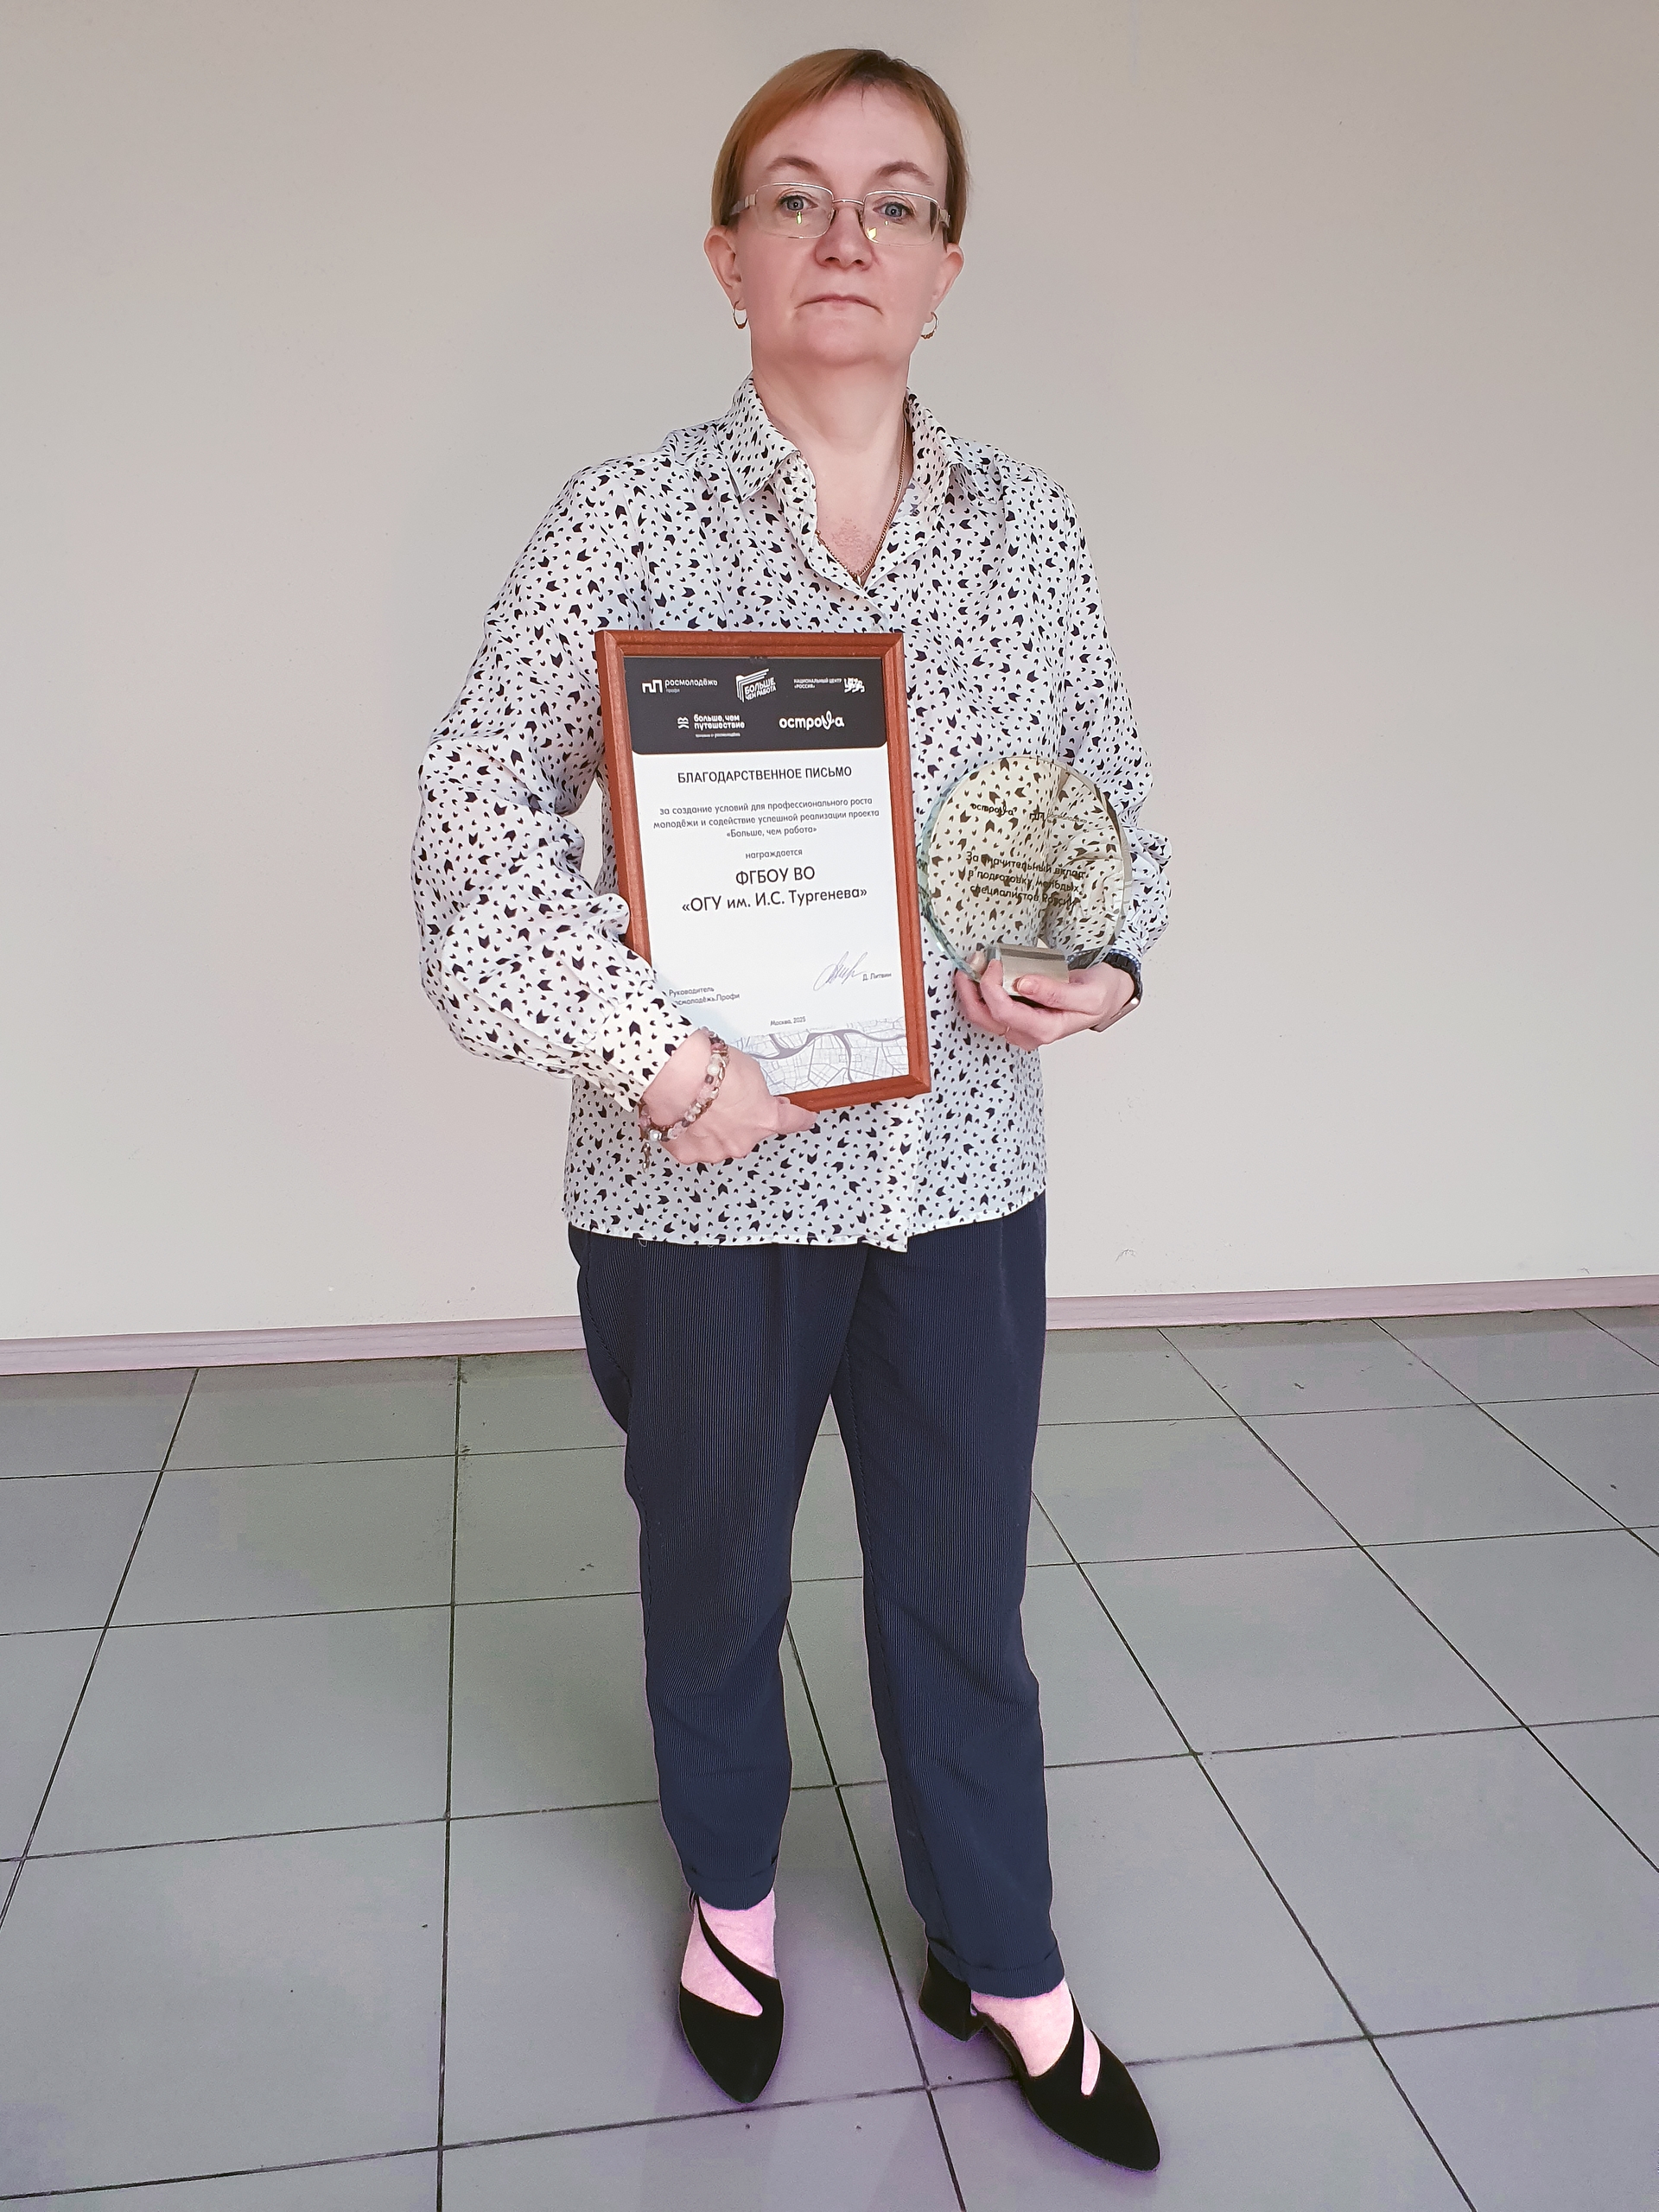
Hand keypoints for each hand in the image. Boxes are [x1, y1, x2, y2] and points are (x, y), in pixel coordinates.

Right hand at [640, 1032, 817, 1163]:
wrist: (674, 1073)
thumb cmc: (708, 1067)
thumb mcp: (750, 1070)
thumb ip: (757, 1091)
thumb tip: (751, 1095)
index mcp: (765, 1119)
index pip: (792, 1121)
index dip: (800, 1118)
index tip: (805, 1118)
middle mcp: (742, 1141)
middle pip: (750, 1132)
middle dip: (741, 1118)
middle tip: (724, 1097)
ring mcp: (715, 1150)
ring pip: (720, 1141)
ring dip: (714, 1127)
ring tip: (699, 1102)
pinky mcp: (688, 1154)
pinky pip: (694, 1145)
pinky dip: (690, 1133)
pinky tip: (685, 1114)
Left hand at [954, 959, 1135, 1049]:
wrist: (1106, 997)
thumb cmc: (1100, 996)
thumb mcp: (1087, 993)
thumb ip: (1055, 992)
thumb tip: (1024, 983)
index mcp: (1045, 1030)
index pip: (1005, 1013)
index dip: (992, 987)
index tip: (996, 963)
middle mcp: (1028, 1033)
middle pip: (984, 1017)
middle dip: (972, 989)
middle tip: (975, 960)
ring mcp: (1020, 1027)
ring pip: (982, 1015)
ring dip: (972, 990)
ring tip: (976, 963)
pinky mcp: (1016, 1017)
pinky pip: (989, 1008)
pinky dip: (981, 990)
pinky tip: (983, 972)